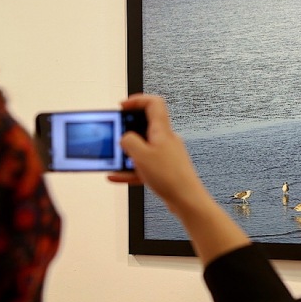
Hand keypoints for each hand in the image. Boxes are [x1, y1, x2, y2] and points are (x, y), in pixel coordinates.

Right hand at [107, 94, 204, 212]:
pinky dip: (130, 170)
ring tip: (113, 160)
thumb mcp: (141, 156)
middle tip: (114, 137)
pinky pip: (143, 166)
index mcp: (162, 131)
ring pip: (142, 148)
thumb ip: (129, 141)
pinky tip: (116, 176)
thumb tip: (124, 138)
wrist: (187, 201)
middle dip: (127, 131)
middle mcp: (165, 140)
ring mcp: (165, 155)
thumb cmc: (170, 177)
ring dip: (126, 153)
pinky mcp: (164, 170)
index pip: (153, 103)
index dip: (137, 100)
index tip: (122, 106)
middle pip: (145, 126)